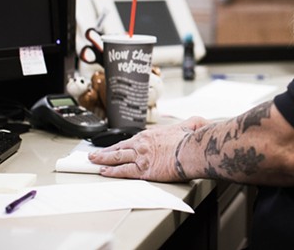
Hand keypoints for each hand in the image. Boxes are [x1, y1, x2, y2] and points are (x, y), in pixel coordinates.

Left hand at [89, 117, 210, 181]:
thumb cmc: (192, 139)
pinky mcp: (143, 170)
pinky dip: (111, 171)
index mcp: (153, 134)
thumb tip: (200, 121)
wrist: (192, 150)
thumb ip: (193, 122)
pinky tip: (103, 172)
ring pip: (117, 158)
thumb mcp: (193, 124)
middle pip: (120, 147)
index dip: (123, 143)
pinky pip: (122, 171)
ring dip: (103, 159)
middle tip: (94, 153)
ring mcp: (141, 157)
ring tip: (94, 161)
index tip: (117, 145)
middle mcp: (143, 144)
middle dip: (105, 151)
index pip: (134, 139)